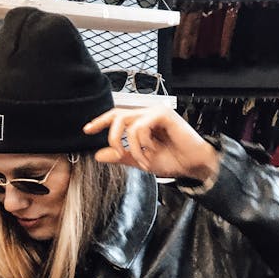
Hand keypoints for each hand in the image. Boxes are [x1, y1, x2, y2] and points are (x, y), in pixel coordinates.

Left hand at [84, 107, 219, 182]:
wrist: (192, 165)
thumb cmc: (172, 160)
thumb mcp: (140, 160)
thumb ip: (121, 156)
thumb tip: (98, 154)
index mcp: (141, 122)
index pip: (116, 116)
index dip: (100, 122)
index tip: (86, 130)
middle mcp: (147, 114)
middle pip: (117, 116)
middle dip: (112, 136)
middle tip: (118, 153)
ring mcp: (155, 112)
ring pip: (127, 123)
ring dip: (131, 147)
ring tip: (142, 160)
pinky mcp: (163, 114)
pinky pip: (140, 126)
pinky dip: (142, 144)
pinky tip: (151, 152)